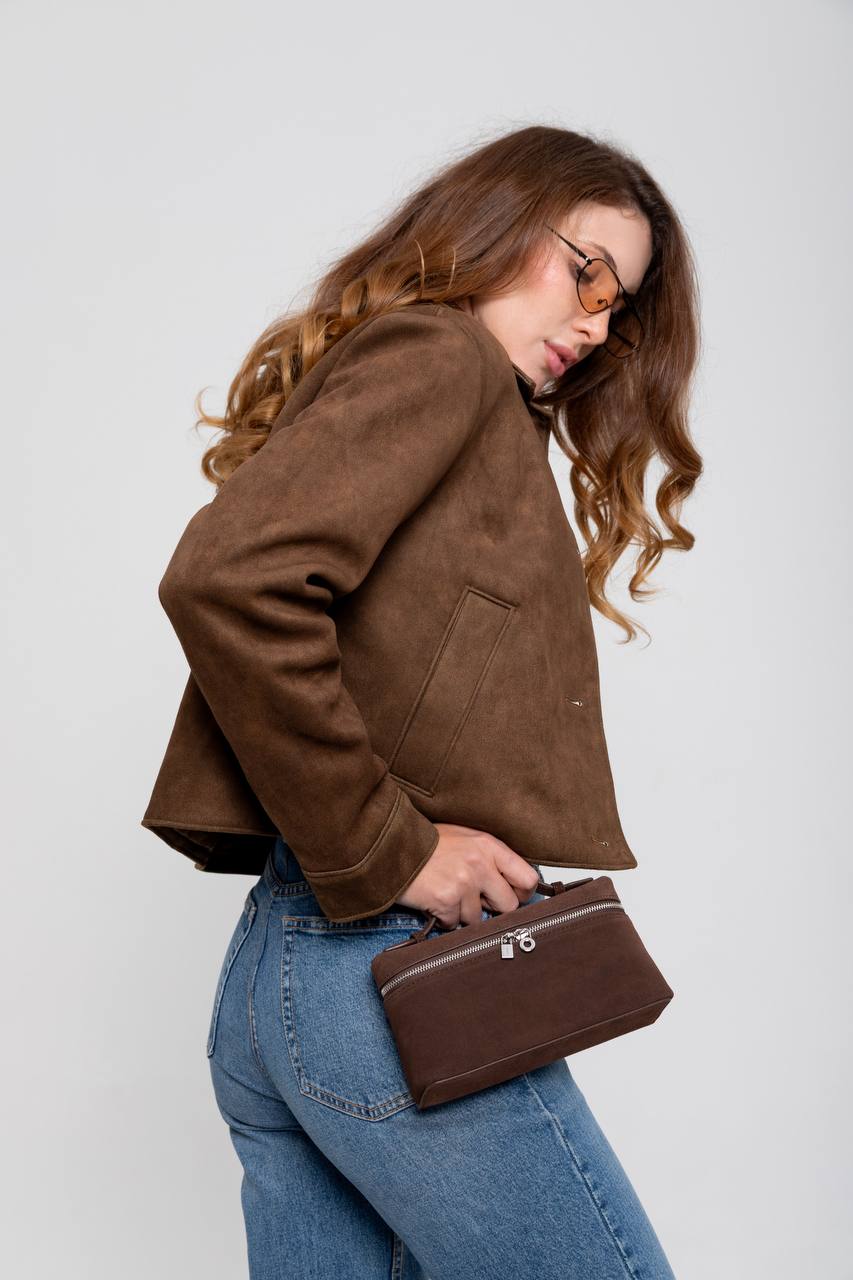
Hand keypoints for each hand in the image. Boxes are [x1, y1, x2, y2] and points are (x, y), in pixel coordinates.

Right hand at [394, 823, 540, 928]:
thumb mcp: (464, 838)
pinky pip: (454, 924)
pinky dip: (444, 918)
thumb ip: (489, 858)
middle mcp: (480, 864)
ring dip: (463, 914)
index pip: (528, 878)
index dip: (522, 893)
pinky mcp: (445, 901)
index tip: (512, 896)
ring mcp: (463, 884)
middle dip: (493, 909)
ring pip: (478, 919)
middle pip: (508, 906)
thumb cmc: (427, 843)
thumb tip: (509, 885)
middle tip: (475, 900)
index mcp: (489, 846)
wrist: (391, 846)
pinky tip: (434, 901)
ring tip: (447, 894)